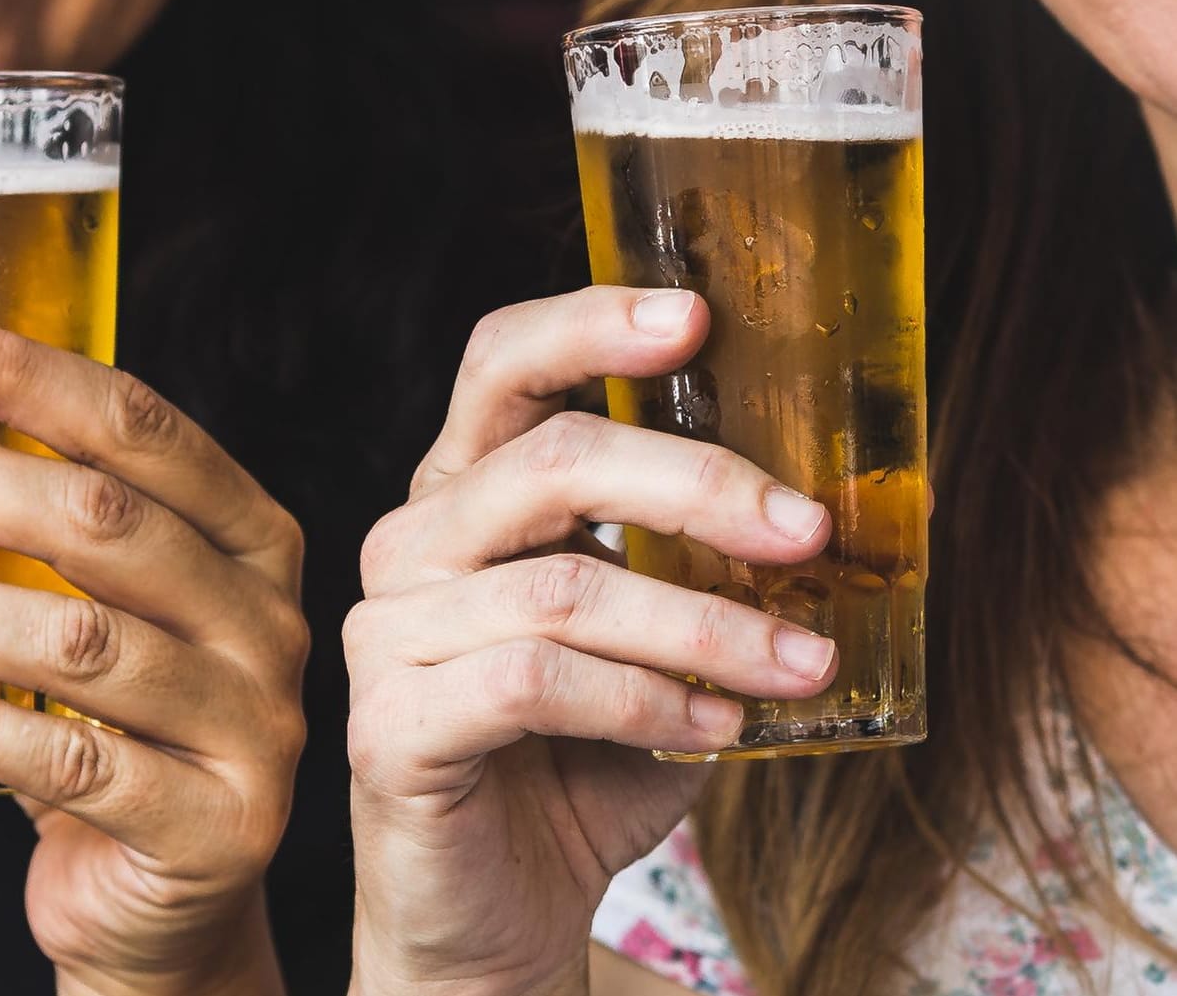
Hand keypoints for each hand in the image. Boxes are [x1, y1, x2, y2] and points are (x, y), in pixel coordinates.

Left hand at [0, 312, 305, 995]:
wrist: (163, 889)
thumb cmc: (101, 721)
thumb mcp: (46, 603)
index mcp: (248, 537)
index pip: (145, 431)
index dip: (32, 377)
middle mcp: (267, 618)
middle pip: (108, 523)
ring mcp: (253, 723)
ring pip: (84, 641)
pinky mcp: (215, 823)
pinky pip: (77, 766)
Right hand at [344, 287, 835, 995]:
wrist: (501, 912)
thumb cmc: (582, 764)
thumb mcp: (658, 643)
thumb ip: (703, 570)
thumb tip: (839, 514)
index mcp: (468, 495)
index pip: (502, 367)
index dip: (588, 325)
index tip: (696, 316)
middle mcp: (413, 544)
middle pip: (547, 461)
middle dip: (696, 485)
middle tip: (806, 531)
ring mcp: (389, 633)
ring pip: (564, 586)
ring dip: (706, 625)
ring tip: (799, 664)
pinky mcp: (392, 725)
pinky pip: (536, 681)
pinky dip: (647, 702)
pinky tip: (715, 730)